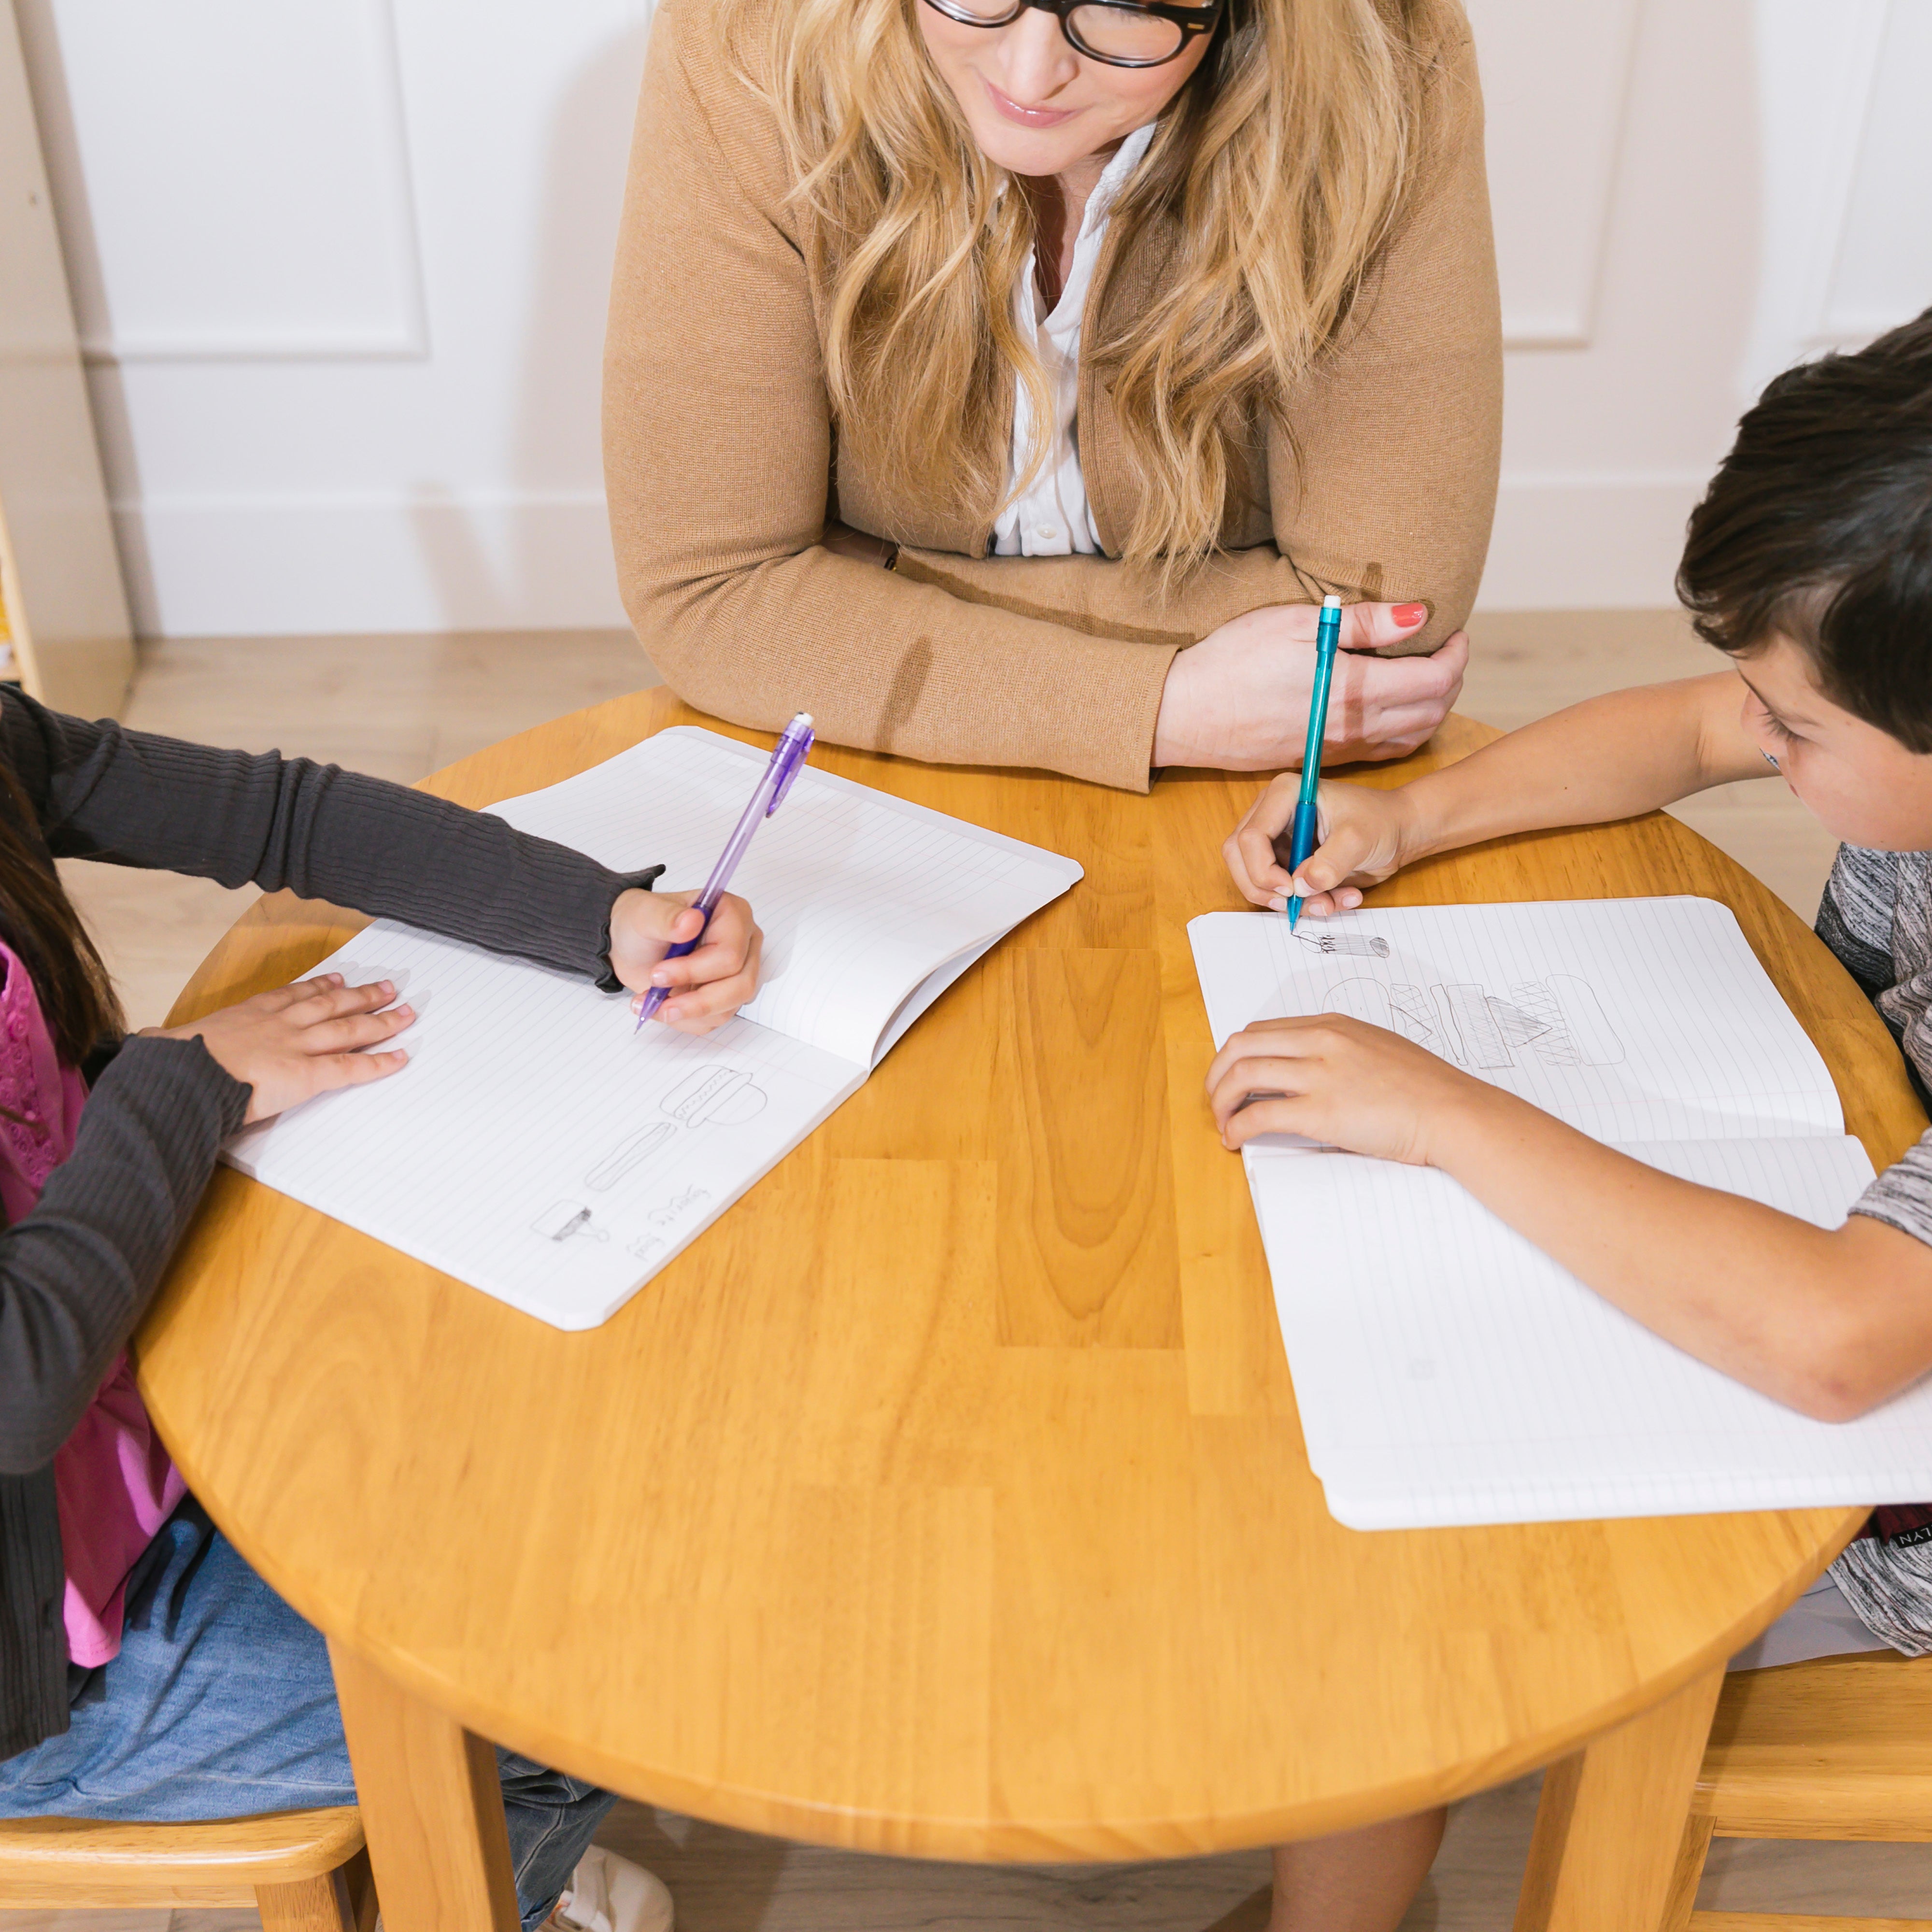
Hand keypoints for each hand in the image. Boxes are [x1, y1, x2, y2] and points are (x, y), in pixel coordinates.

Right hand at [145, 974, 412, 1123]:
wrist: (181, 1075)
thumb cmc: (172, 1062)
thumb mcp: (168, 1042)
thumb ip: (166, 1041)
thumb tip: (141, 1042)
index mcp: (249, 1013)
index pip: (293, 994)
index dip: (320, 986)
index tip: (337, 979)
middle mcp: (280, 1023)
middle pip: (331, 1004)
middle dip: (362, 996)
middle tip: (387, 988)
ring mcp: (296, 1045)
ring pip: (349, 1028)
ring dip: (380, 1019)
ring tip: (405, 1012)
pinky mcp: (307, 1073)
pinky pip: (351, 1067)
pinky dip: (379, 1062)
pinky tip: (400, 1056)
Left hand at [607, 887, 761, 1034]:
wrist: (635, 945)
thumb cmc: (642, 922)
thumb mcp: (644, 914)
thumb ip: (667, 917)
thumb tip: (692, 920)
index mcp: (733, 914)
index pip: (730, 954)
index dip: (694, 971)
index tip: (658, 975)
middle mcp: (745, 944)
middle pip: (739, 986)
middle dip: (695, 1001)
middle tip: (655, 1000)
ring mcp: (739, 973)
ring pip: (728, 1008)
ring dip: (687, 1014)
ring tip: (651, 1004)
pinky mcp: (727, 996)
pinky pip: (715, 1019)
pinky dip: (685, 1020)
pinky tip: (661, 1007)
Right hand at [1152, 604, 1466, 770]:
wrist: (1187, 715)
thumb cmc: (1233, 662)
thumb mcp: (1296, 625)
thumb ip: (1363, 623)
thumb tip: (1419, 616)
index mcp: (1354, 690)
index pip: (1435, 679)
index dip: (1457, 655)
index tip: (1454, 632)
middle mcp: (1354, 727)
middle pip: (1433, 711)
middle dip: (1452, 679)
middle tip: (1447, 650)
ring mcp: (1339, 748)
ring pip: (1413, 736)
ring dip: (1434, 707)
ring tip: (1428, 677)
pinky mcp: (1322, 758)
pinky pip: (1383, 751)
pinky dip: (1406, 730)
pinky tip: (1396, 711)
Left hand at [1205, 1013, 1492, 1165]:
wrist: (1453, 1111)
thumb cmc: (1424, 1089)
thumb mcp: (1376, 1050)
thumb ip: (1339, 1052)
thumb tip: (1306, 1072)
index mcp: (1332, 1025)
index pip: (1263, 1030)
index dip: (1238, 1055)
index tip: (1233, 1076)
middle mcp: (1321, 1041)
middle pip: (1242, 1045)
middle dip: (1218, 1073)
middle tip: (1216, 1099)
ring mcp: (1320, 1074)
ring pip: (1242, 1075)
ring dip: (1221, 1101)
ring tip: (1222, 1122)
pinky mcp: (1321, 1111)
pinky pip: (1259, 1115)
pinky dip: (1238, 1127)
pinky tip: (1235, 1139)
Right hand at [1224, 777, 1420, 915]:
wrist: (1398, 832)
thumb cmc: (1380, 822)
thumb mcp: (1359, 839)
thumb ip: (1331, 863)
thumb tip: (1301, 887)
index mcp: (1284, 795)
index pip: (1250, 837)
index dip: (1262, 870)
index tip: (1291, 890)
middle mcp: (1272, 814)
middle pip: (1239, 858)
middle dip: (1264, 889)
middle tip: (1292, 905)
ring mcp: (1277, 839)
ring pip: (1257, 879)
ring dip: (1290, 901)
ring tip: (1330, 904)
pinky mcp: (1286, 860)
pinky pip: (1279, 890)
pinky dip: (1305, 903)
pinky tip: (1338, 899)